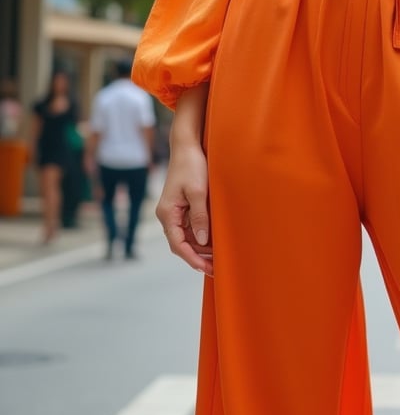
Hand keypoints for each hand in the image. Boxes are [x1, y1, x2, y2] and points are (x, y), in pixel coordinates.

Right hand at [156, 140, 212, 276]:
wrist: (187, 146)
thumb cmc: (191, 165)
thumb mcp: (198, 192)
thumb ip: (200, 217)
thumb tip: (201, 241)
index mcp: (167, 213)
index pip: (178, 244)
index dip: (192, 259)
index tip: (206, 269)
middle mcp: (168, 215)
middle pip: (181, 244)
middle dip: (198, 257)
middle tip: (217, 268)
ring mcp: (175, 212)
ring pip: (187, 237)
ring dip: (200, 248)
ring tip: (218, 258)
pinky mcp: (182, 207)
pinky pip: (190, 227)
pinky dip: (201, 236)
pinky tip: (213, 242)